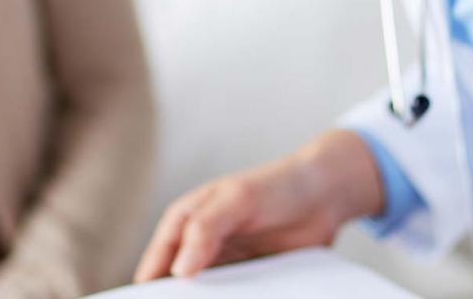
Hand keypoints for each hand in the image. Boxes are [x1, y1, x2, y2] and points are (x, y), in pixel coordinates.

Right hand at [134, 130, 383, 282]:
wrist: (324, 196)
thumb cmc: (275, 186)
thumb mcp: (237, 200)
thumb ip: (206, 229)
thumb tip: (178, 270)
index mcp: (184, 220)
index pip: (156, 262)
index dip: (148, 291)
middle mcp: (198, 244)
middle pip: (177, 286)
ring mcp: (224, 263)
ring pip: (205, 297)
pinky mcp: (248, 279)